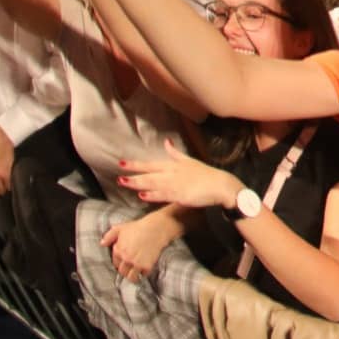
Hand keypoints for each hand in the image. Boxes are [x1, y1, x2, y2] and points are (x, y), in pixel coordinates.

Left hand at [102, 208, 180, 282]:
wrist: (157, 227)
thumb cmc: (139, 226)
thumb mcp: (121, 228)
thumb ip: (109, 236)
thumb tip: (102, 244)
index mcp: (118, 250)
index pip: (116, 263)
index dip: (120, 263)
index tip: (125, 262)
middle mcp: (126, 258)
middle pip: (122, 272)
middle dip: (126, 271)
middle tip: (131, 269)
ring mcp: (136, 263)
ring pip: (131, 277)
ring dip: (134, 277)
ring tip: (136, 275)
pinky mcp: (146, 265)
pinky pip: (144, 274)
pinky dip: (145, 273)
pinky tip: (145, 270)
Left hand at [119, 140, 239, 208]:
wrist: (220, 185)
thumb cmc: (205, 174)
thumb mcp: (189, 160)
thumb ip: (175, 153)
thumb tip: (166, 142)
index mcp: (174, 165)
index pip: (151, 164)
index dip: (136, 164)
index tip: (122, 163)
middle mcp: (172, 173)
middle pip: (149, 173)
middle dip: (133, 174)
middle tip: (119, 175)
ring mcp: (176, 184)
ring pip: (153, 183)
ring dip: (138, 183)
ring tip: (125, 183)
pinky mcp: (180, 195)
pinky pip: (163, 195)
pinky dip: (153, 195)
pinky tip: (142, 196)